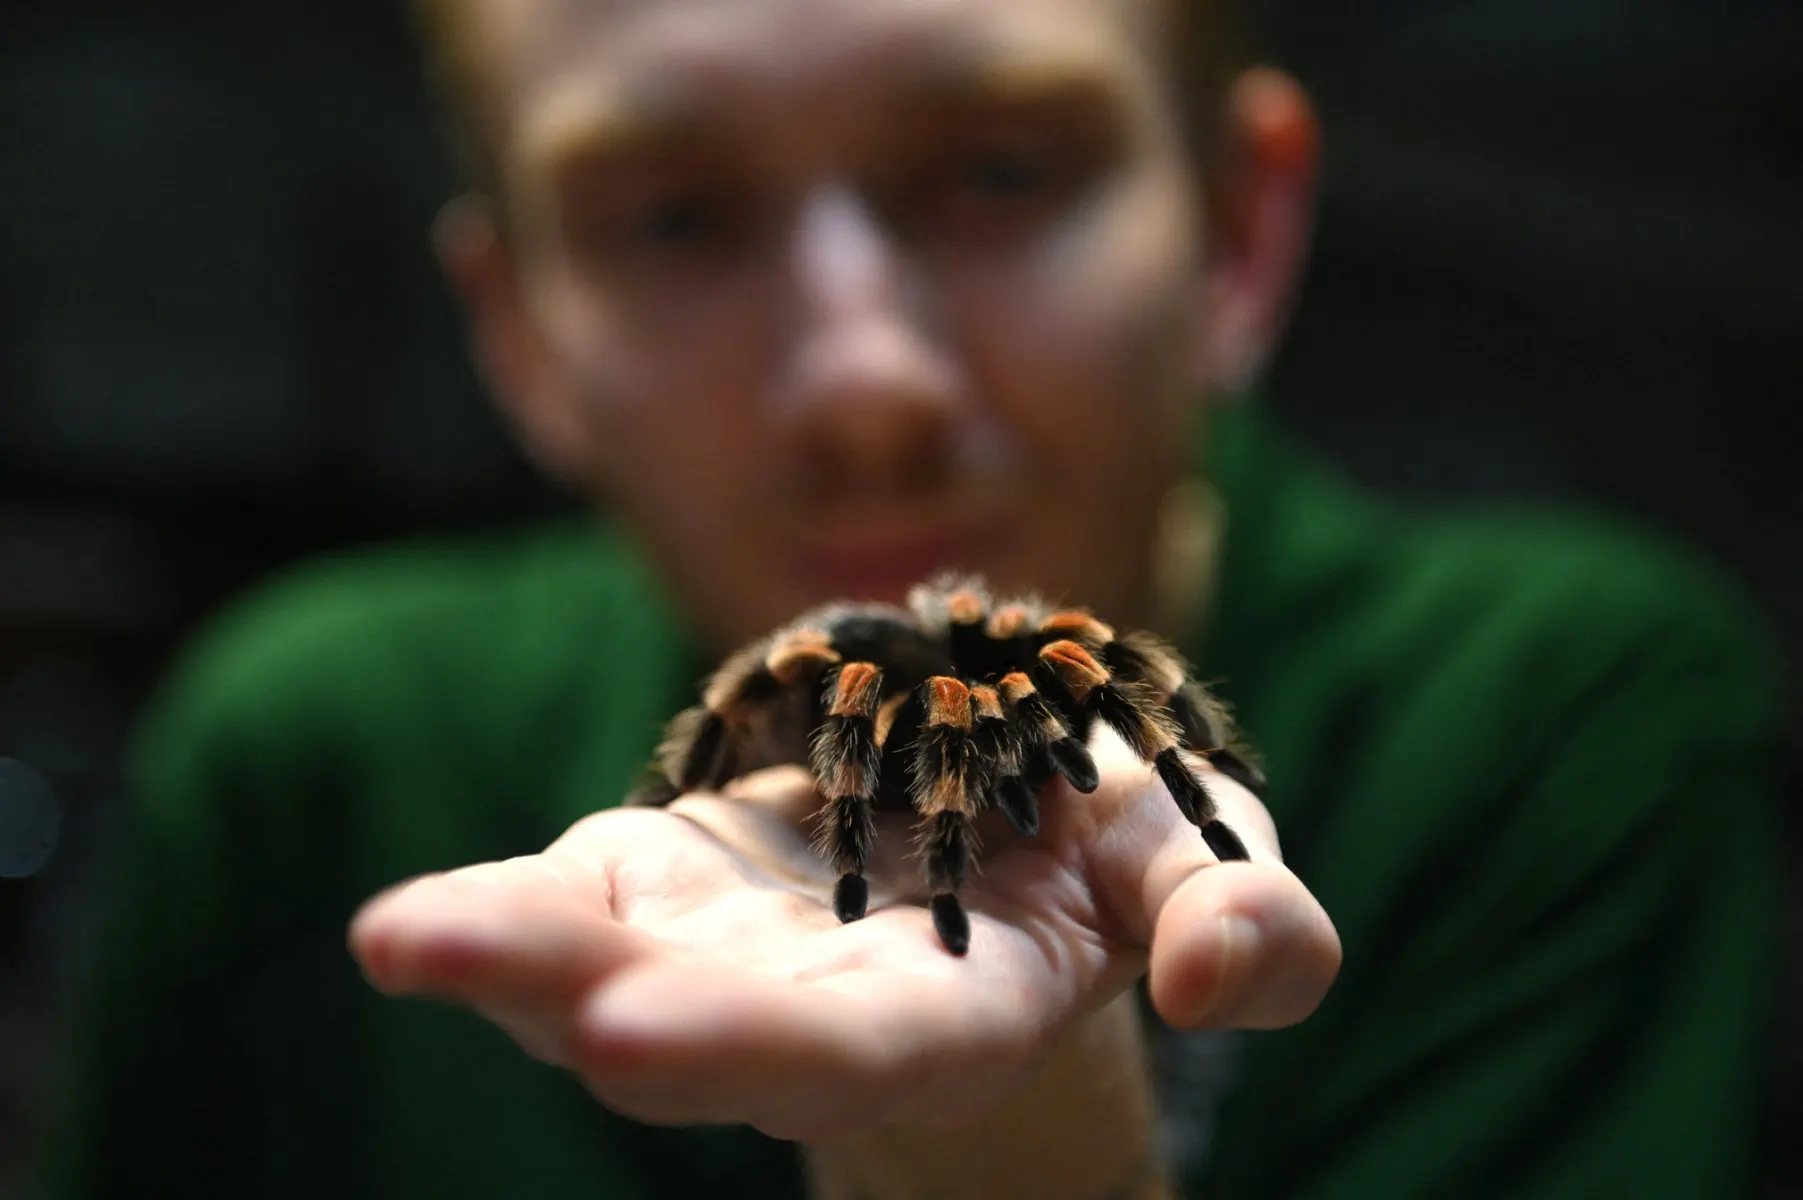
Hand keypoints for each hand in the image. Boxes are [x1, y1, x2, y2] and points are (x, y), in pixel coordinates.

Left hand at [348, 734, 1339, 1142]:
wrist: (984, 819)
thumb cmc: (1095, 852)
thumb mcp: (1192, 864)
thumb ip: (1243, 920)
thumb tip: (1221, 983)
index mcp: (951, 1011)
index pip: (861, 1051)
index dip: (755, 1046)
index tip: (630, 1036)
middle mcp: (811, 1005)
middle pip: (702, 1032)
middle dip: (597, 1015)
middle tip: (454, 968)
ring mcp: (717, 949)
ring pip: (603, 974)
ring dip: (504, 962)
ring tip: (407, 940)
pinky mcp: (656, 888)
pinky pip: (563, 905)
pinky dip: (495, 909)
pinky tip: (417, 922)